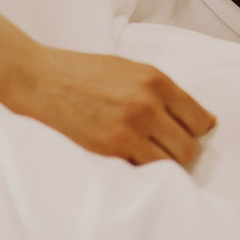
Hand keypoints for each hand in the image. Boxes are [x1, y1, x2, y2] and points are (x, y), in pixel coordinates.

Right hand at [0, 43, 216, 165]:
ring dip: (161, 162)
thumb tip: (184, 114)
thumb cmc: (81, 73)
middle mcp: (148, 103)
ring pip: (169, 164)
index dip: (197, 130)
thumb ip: (157, 90)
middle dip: (181, 150)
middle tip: (166, 147)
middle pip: (188, 147)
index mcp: (155, 80)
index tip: (190, 134)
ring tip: (146, 153)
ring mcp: (130, 128)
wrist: (40, 80)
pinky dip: (139, 167)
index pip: (199, 118)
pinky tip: (128, 156)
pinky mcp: (111, 148)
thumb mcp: (128, 69)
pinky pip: (141, 169)